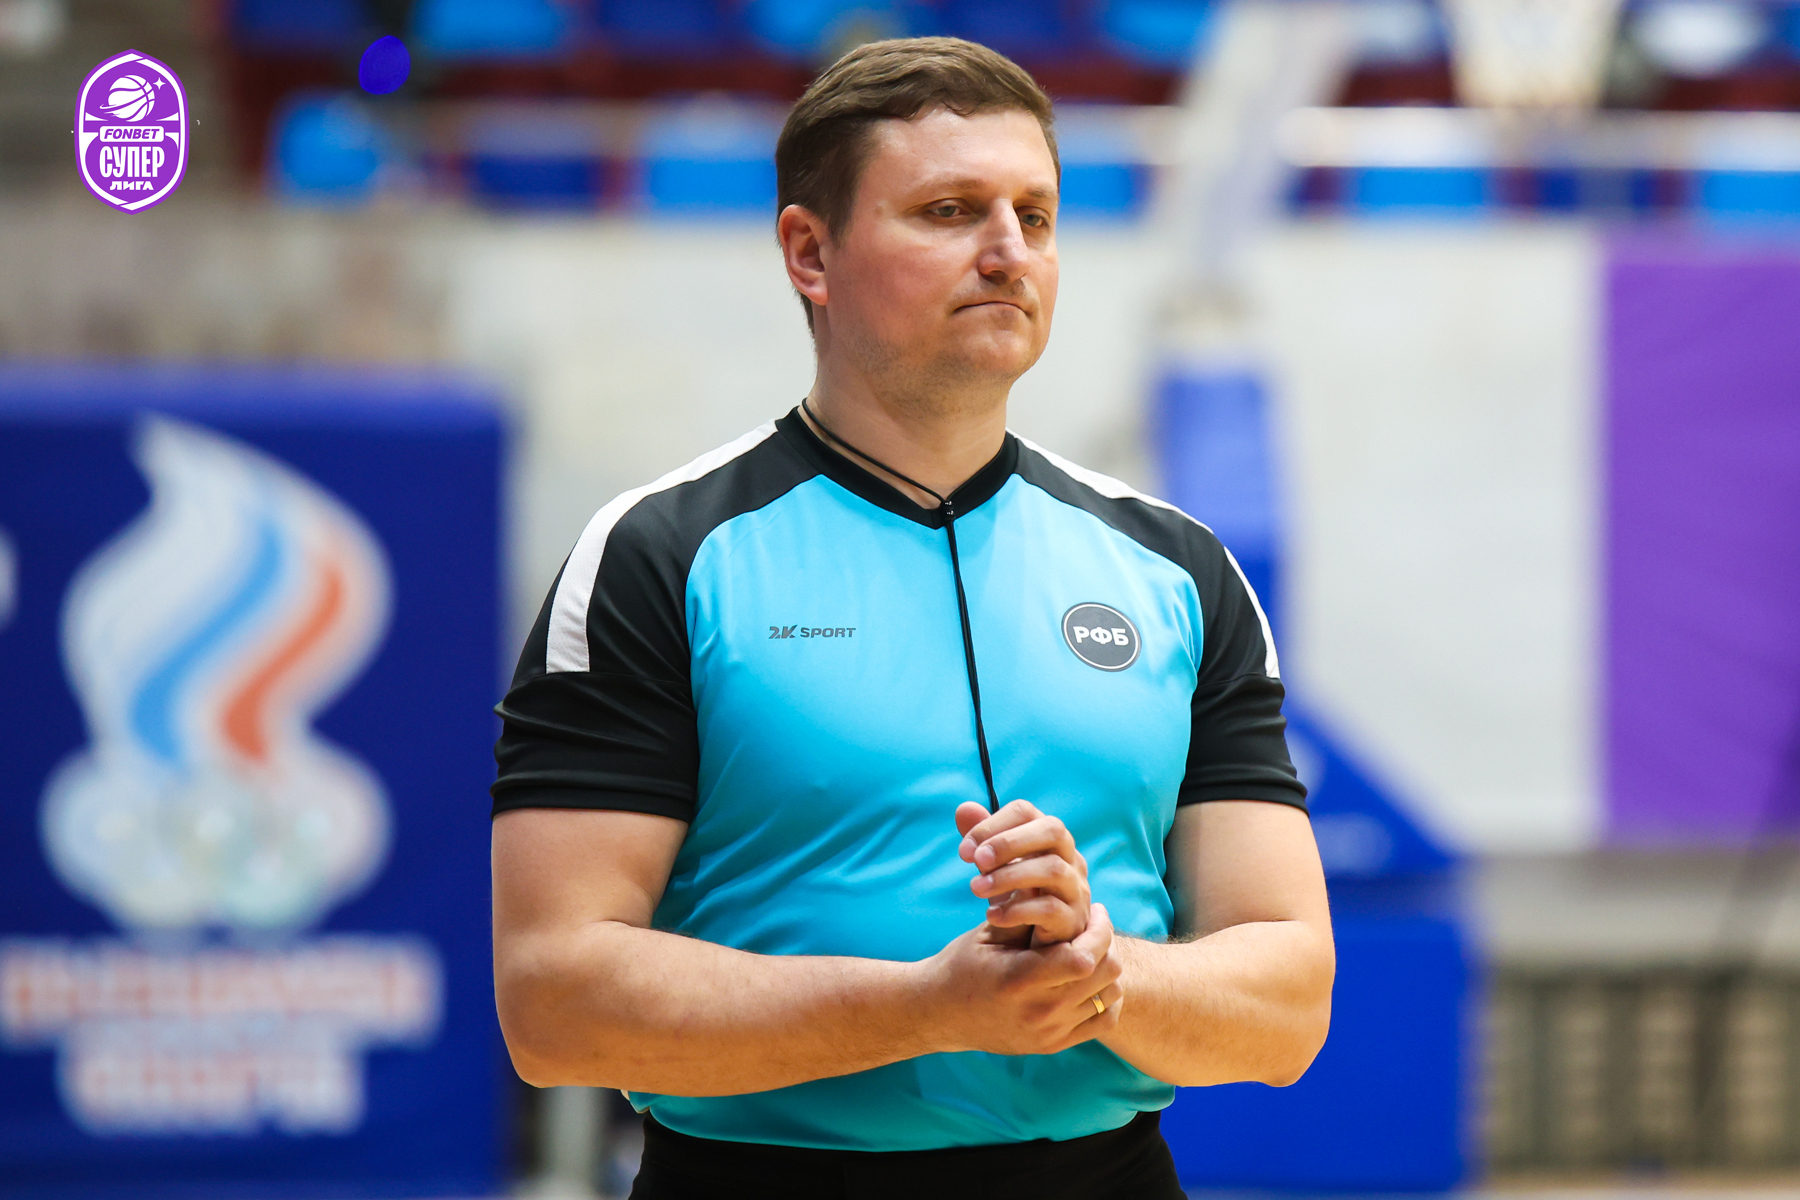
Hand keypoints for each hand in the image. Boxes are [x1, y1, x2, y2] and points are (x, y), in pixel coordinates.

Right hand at [925, 902, 1123, 1055]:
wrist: (940, 1014)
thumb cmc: (962, 965)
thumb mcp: (988, 934)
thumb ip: (1025, 910)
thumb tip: (1054, 877)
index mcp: (1020, 979)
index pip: (1083, 957)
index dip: (1099, 930)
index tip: (1095, 909)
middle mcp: (1039, 1011)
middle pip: (1104, 974)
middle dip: (1106, 943)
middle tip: (1096, 925)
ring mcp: (1049, 1032)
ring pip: (1110, 996)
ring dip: (1107, 969)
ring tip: (1092, 949)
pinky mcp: (1053, 1045)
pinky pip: (1103, 1022)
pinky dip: (1106, 998)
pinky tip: (1091, 978)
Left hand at [956, 800, 1090, 946]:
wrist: (1035, 945)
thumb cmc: (1018, 896)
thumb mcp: (997, 868)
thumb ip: (983, 839)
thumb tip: (964, 809)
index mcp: (1049, 838)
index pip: (1026, 811)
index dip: (992, 824)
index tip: (964, 850)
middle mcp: (1071, 858)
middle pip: (1052, 830)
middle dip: (1008, 842)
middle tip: (975, 861)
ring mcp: (1077, 889)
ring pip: (1052, 869)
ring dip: (1008, 876)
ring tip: (976, 888)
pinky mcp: (1073, 922)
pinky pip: (1051, 909)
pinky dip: (1017, 910)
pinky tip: (991, 916)